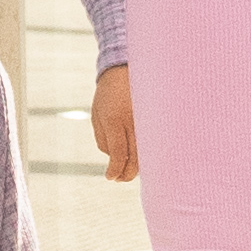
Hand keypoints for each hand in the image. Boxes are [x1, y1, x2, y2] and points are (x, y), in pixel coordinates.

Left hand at [88, 67, 144, 182]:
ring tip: (128, 172)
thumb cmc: (107, 95)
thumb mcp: (97, 116)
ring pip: (146, 152)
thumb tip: (113, 159)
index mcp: (115, 120)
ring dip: (138, 167)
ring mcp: (146, 120)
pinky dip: (146, 154)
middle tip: (119, 179)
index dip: (115, 170)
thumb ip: (103, 139)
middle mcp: (133, 121)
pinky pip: (152, 143)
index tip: (111, 177)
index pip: (118, 154)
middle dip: (127, 173)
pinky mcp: (154, 119)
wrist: (125, 71)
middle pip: (135, 157)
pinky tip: (140, 159)